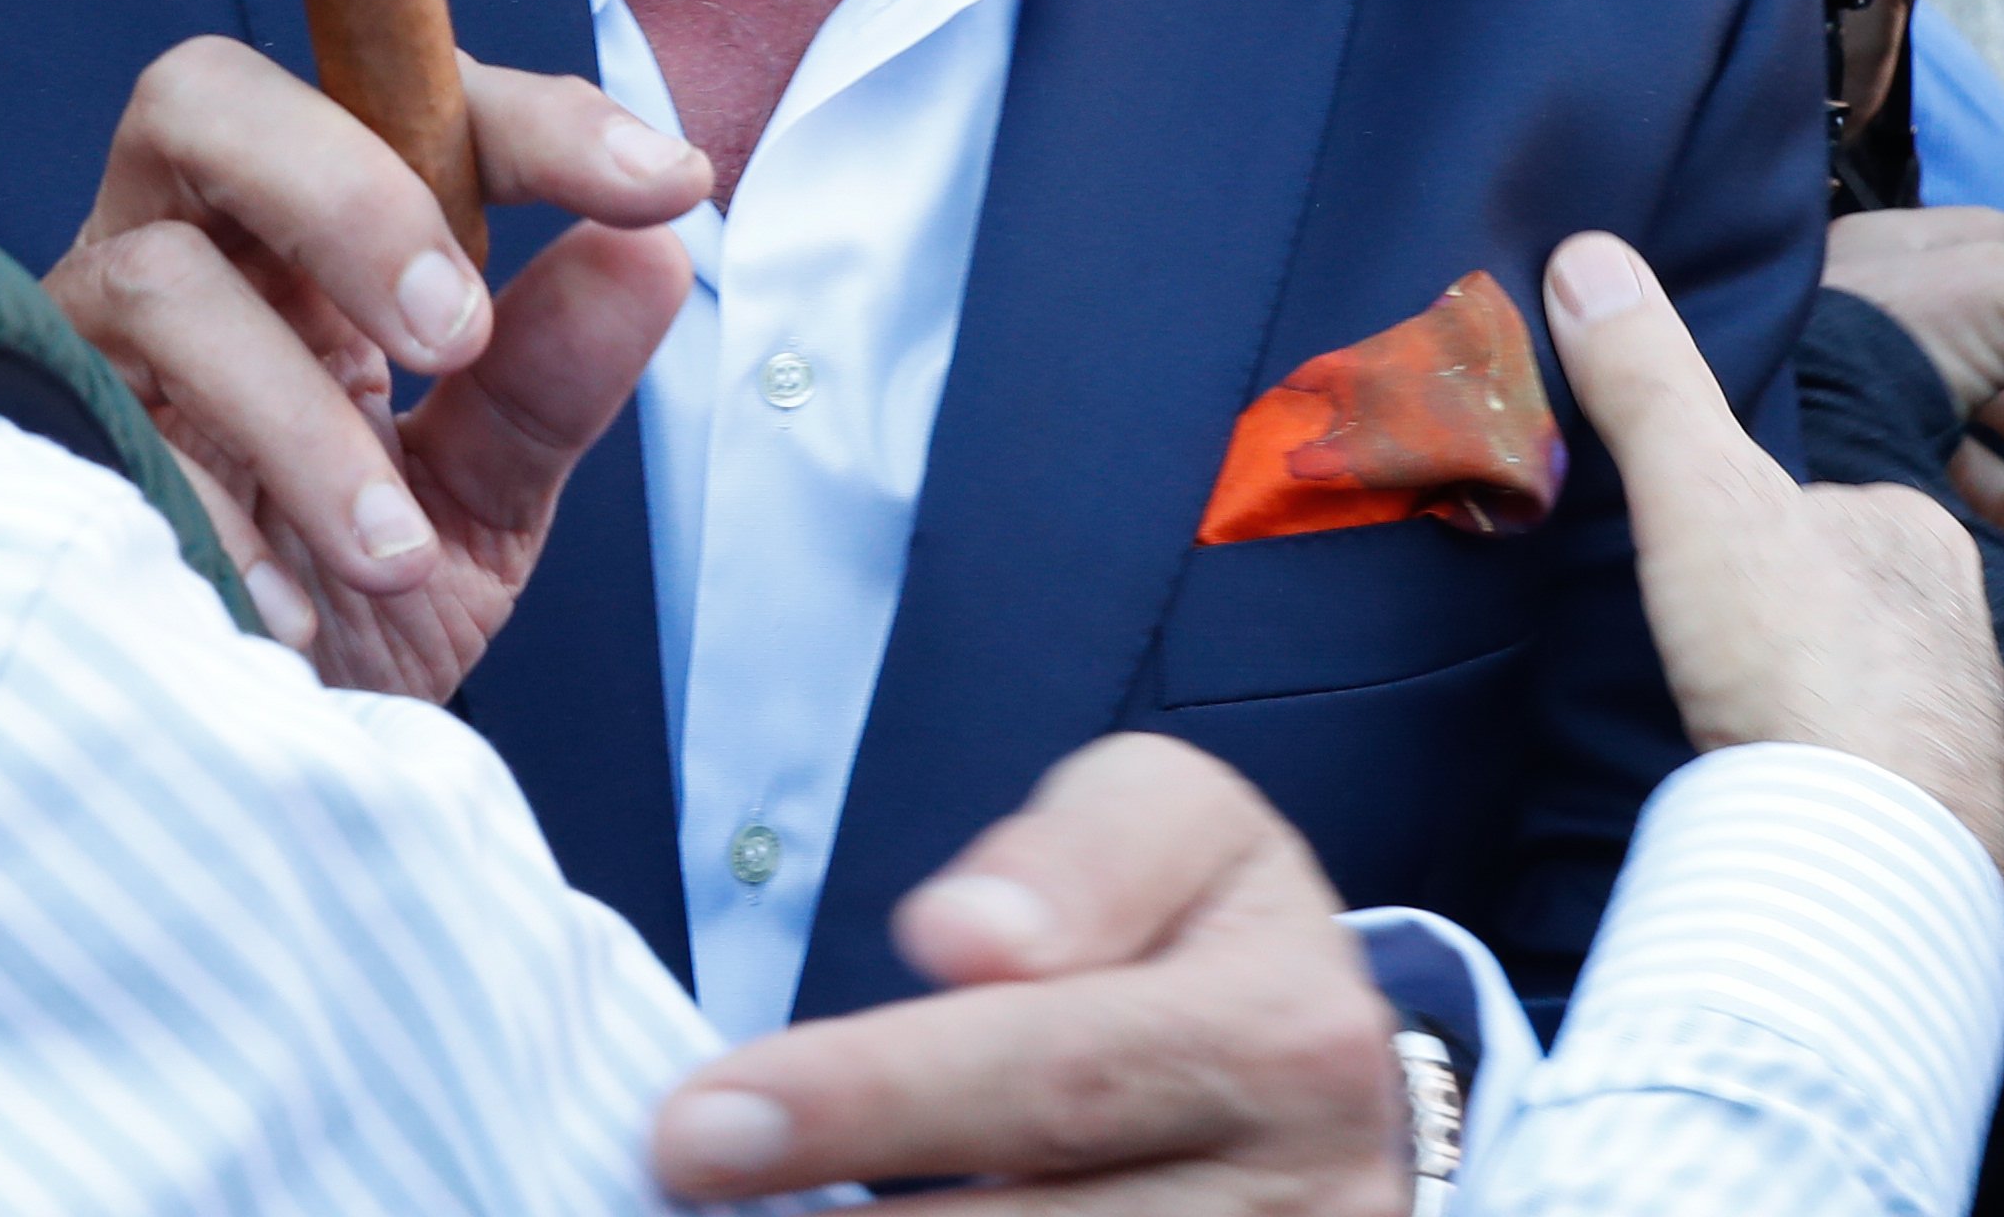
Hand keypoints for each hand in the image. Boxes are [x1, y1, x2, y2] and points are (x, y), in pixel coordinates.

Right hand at [47, 37, 705, 697]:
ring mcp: (85, 356)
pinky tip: (290, 616)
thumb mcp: (476, 505)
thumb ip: (551, 386)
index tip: (663, 181)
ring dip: (302, 421)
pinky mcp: (34, 463)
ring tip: (393, 558)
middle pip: (206, 99)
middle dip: (350, 197)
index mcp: (295, 246)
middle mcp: (176, 260)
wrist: (224, 784)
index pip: (390, 104)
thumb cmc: (342, 609)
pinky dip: (217, 529)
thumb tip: (653, 250)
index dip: (529, 121)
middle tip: (460, 334)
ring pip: (159, 284)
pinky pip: (101, 448)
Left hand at [651, 736, 1403, 1209]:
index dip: (868, 1106)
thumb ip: (1076, 858)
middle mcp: (1307, 1198)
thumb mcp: (1171, 823)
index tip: (699, 1126)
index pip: (1052, 1077)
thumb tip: (963, 940)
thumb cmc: (1203, 931)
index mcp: (1286, 1036)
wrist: (1328, 1076)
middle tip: (675, 1196)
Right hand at [1547, 230, 2003, 892]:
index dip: (1754, 522)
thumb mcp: (1697, 490)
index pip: (1830, 501)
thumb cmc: (1797, 656)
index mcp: (1916, 531)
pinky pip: (1877, 780)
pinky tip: (1779, 794)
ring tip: (1730, 723)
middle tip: (1707, 645)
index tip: (1698, 554)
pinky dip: (1828, 781)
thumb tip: (1589, 256)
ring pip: (1869, 692)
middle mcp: (1961, 622)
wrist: (1867, 847)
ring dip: (1810, 705)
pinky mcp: (1947, 821)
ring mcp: (1960, 726)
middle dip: (1788, 619)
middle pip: (1850, 597)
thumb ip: (1647, 381)